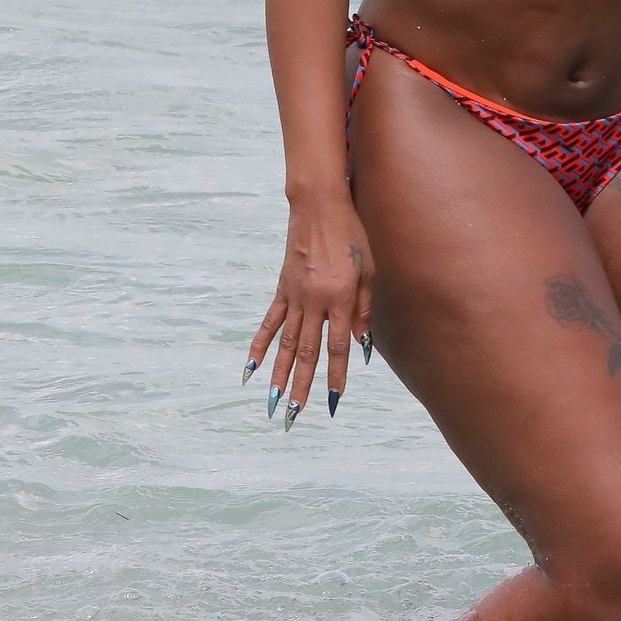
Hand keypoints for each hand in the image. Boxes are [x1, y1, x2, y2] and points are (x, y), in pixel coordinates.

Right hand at [244, 190, 374, 429]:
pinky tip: (252, 367)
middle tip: (295, 414)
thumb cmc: (351, 235)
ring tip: (274, 401)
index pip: (337, 346)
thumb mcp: (368, 270)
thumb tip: (362, 346)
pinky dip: (261, 345)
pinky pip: (270, 321)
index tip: (334, 401)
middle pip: (306, 351)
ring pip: (286, 342)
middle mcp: (314, 301)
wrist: (319, 206)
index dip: (336, 375)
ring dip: (280, 374)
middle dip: (302, 385)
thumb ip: (364, 309)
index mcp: (340, 298)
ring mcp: (295, 296)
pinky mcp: (282, 288)